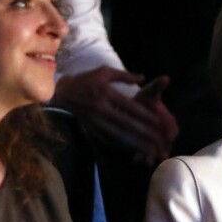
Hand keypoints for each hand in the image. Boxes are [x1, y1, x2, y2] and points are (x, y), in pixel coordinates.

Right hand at [54, 66, 177, 165]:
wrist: (62, 94)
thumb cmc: (85, 80)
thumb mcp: (103, 72)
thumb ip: (124, 75)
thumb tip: (142, 77)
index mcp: (105, 93)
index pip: (129, 106)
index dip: (145, 114)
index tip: (159, 121)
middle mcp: (101, 109)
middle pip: (126, 123)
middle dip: (144, 132)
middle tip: (159, 139)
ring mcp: (95, 120)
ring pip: (118, 134)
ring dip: (135, 143)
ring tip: (149, 149)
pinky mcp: (91, 128)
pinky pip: (109, 139)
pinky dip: (121, 145)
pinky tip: (131, 149)